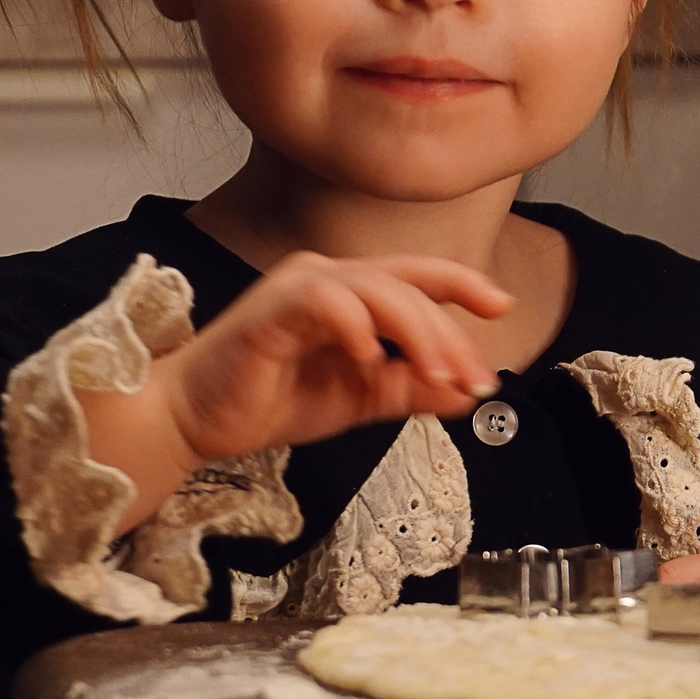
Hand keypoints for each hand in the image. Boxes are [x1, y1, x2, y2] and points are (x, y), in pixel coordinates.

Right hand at [85, 250, 510, 527]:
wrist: (196, 421)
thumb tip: (468, 392)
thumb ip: (409, 389)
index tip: (504, 306)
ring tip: (437, 374)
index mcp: (350, 291)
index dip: (464, 284)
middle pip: (409, 284)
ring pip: (378, 289)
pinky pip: (325, 302)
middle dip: (449, 332)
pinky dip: (356, 327)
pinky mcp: (270, 311)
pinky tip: (369, 358)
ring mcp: (298, 289)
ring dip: (418, 331)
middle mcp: (327, 277)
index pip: (418, 277)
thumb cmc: (269, 400)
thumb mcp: (358, 398)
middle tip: (472, 377)